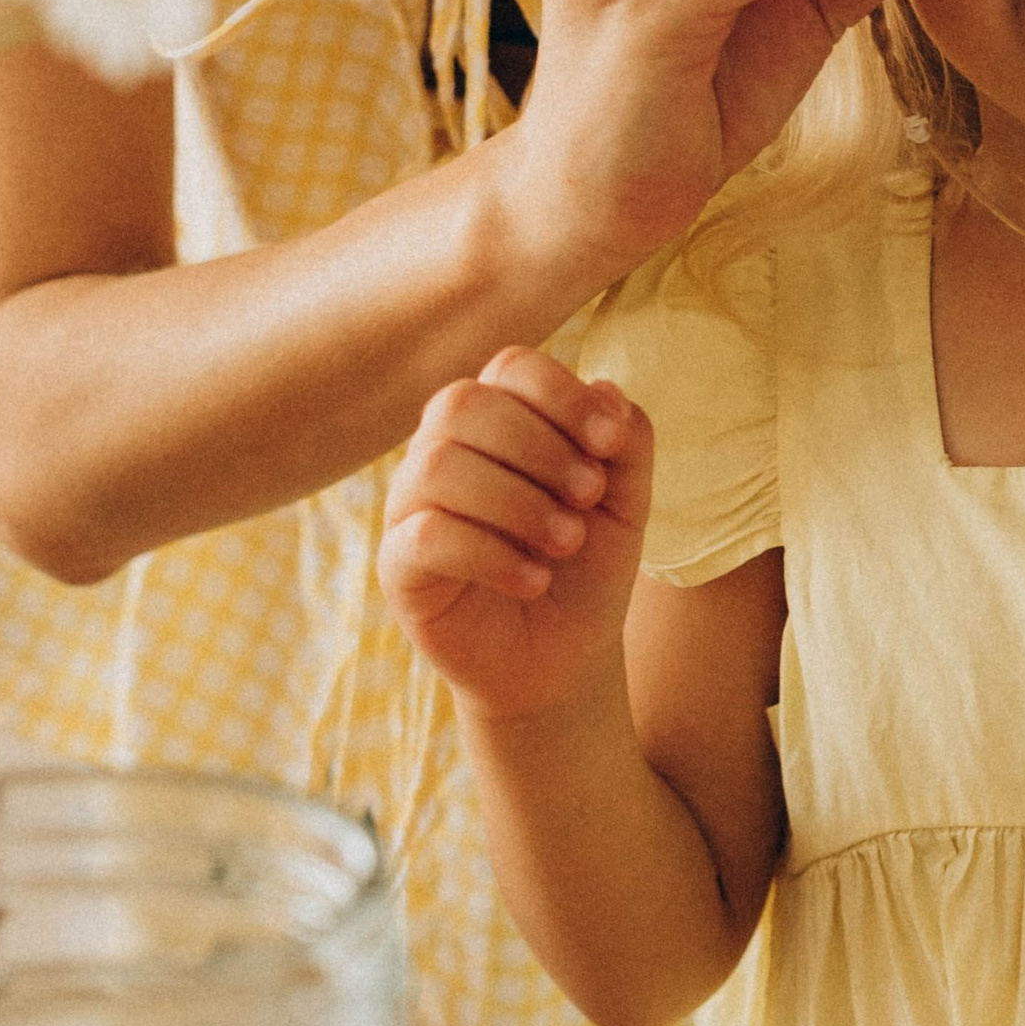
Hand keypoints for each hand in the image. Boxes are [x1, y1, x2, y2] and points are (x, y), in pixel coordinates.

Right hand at [379, 351, 651, 721]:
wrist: (562, 659)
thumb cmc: (586, 569)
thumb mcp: (626, 504)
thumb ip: (627, 443)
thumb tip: (606, 389)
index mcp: (498, 421)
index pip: (511, 366)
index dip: (562, 395)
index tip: (610, 444)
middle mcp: (444, 451)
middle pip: (462, 403)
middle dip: (539, 447)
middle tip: (588, 498)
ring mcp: (411, 506)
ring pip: (437, 465)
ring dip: (517, 501)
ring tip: (566, 543)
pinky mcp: (398, 566)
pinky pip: (422, 536)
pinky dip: (490, 554)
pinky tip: (534, 580)